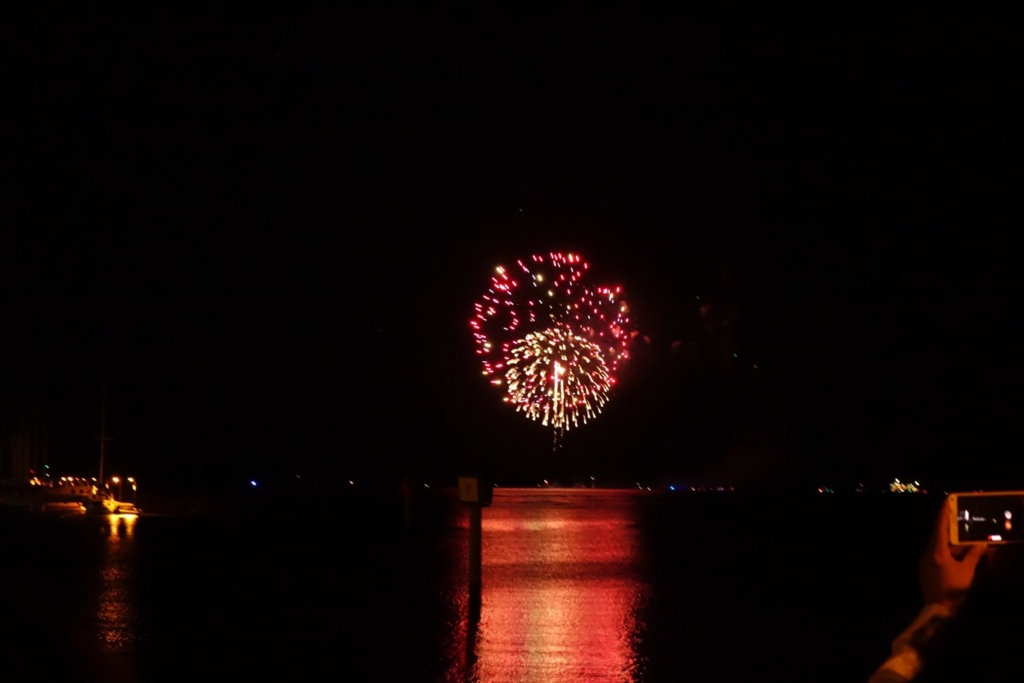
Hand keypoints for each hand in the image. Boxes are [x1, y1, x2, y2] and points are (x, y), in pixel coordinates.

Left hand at [919, 498, 986, 612]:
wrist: (938, 611)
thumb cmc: (953, 590)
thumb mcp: (967, 572)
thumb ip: (974, 556)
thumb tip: (982, 544)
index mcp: (936, 551)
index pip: (940, 527)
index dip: (944, 513)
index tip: (947, 500)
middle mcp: (928, 553)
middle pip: (939, 535)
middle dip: (950, 526)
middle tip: (959, 516)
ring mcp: (925, 562)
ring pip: (939, 546)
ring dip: (951, 541)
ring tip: (963, 535)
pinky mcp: (926, 570)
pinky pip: (937, 555)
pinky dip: (948, 551)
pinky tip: (958, 553)